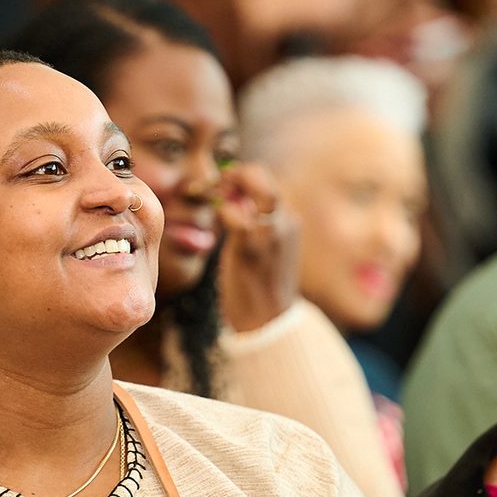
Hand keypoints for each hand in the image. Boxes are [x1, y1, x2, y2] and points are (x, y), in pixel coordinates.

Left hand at [217, 163, 300, 332]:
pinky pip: (235, 213)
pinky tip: (214, 221)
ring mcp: (272, 230)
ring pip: (254, 182)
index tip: (218, 187)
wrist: (268, 322)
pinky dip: (221, 210)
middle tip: (210, 188)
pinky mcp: (253, 245)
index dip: (239, 177)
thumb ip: (250, 222)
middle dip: (232, 174)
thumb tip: (228, 200)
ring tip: (208, 198)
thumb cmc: (257, 287)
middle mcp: (285, 219)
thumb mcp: (260, 248)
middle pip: (261, 174)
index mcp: (288, 219)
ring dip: (225, 184)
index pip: (265, 180)